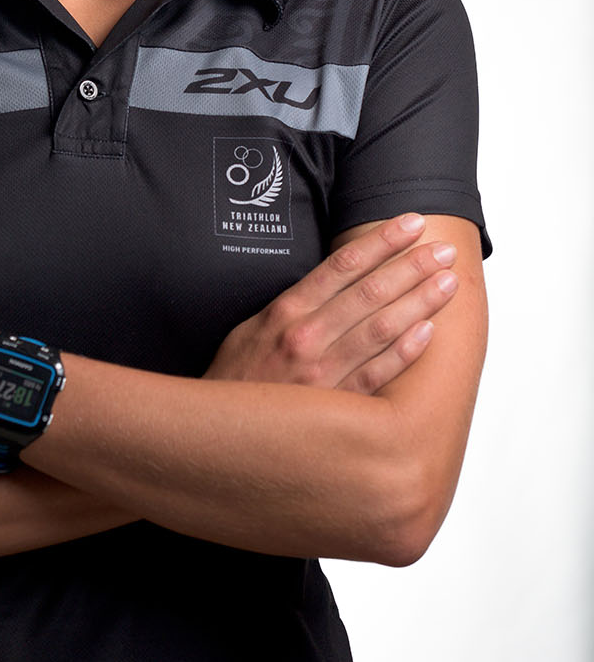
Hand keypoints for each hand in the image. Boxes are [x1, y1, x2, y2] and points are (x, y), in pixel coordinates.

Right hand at [204, 213, 457, 393]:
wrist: (215, 438)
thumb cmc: (234, 381)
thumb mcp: (250, 330)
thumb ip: (292, 306)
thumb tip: (334, 281)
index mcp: (285, 312)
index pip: (342, 265)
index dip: (381, 241)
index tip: (410, 223)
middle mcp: (306, 338)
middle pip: (370, 291)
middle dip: (411, 266)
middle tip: (444, 248)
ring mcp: (322, 374)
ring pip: (380, 328)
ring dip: (419, 301)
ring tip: (447, 281)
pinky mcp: (335, 409)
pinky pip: (377, 376)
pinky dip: (404, 352)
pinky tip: (429, 332)